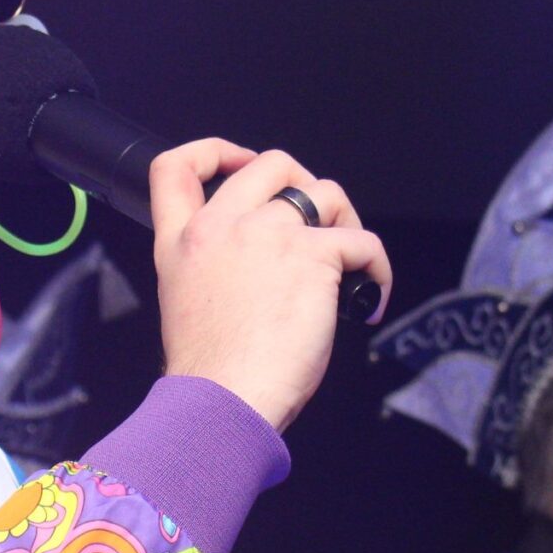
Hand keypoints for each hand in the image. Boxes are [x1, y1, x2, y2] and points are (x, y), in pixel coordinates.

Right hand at [149, 140, 394, 431]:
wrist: (223, 400)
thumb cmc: (210, 374)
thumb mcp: (186, 304)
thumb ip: (214, 269)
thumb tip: (263, 268)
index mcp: (182, 242)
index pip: (176, 167)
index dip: (214, 152)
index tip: (241, 164)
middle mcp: (221, 227)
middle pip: (271, 163)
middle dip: (302, 181)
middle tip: (316, 222)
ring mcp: (267, 235)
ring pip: (325, 192)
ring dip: (345, 220)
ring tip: (350, 262)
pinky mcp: (312, 256)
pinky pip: (363, 242)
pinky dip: (377, 269)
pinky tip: (370, 299)